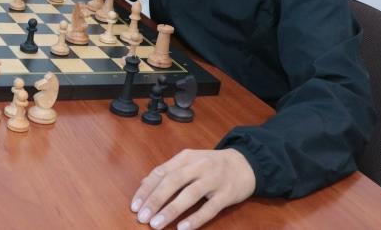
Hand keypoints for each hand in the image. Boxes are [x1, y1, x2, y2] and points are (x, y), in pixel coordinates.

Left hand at [131, 148, 255, 229]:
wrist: (245, 163)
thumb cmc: (211, 164)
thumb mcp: (189, 162)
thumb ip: (168, 171)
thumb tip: (144, 185)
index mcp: (186, 157)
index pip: (161, 172)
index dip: (146, 190)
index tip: (134, 206)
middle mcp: (199, 166)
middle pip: (173, 182)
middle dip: (154, 200)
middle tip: (142, 217)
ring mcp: (214, 180)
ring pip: (189, 195)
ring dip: (171, 210)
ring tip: (156, 224)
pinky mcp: (227, 194)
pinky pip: (209, 208)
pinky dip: (195, 218)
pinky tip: (182, 228)